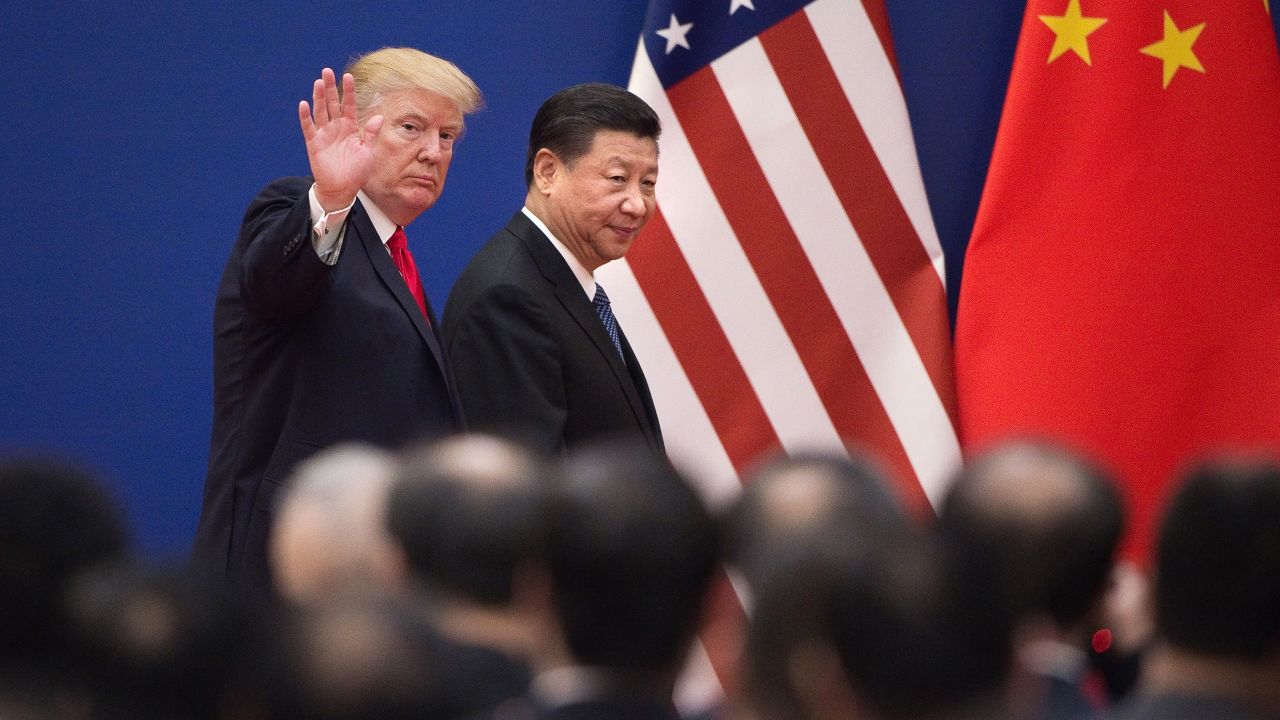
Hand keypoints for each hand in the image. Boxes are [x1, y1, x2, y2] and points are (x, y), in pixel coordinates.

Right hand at [297, 68, 384, 212]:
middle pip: (332, 103)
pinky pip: (309, 127)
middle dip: (330, 87)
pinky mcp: (314, 143)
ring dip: (318, 97)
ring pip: (320, 111)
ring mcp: (324, 134)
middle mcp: (336, 127)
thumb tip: (379, 116)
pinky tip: (304, 104)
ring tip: (318, 82)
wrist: (343, 189)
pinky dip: (305, 116)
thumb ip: (370, 134)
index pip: (348, 105)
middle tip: (327, 71)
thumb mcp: (368, 152)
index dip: (348, 91)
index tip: (349, 76)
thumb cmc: (357, 172)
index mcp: (350, 128)